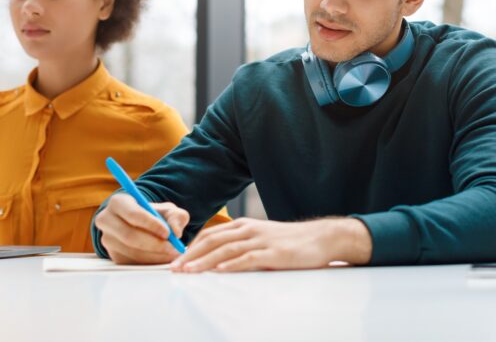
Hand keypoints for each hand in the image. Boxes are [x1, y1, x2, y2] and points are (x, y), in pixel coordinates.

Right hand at [94, 193, 189, 263]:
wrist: (142, 225)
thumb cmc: (154, 215)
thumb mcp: (168, 210)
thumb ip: (176, 217)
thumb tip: (176, 232)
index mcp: (118, 202)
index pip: (133, 214)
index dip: (151, 224)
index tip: (167, 233)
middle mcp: (107, 220)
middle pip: (129, 236)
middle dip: (154, 244)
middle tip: (173, 248)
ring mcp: (107, 240)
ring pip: (131, 251)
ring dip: (155, 255)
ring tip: (172, 252)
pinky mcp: (113, 255)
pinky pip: (132, 262)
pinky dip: (150, 262)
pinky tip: (162, 257)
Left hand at [171, 217, 371, 272]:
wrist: (321, 237)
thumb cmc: (290, 242)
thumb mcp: (261, 238)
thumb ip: (241, 245)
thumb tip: (216, 260)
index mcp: (244, 225)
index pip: (210, 235)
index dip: (191, 246)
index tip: (176, 260)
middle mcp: (249, 229)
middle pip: (213, 241)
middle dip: (191, 255)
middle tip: (174, 268)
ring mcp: (261, 240)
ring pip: (226, 249)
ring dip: (205, 261)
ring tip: (189, 271)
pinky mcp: (273, 253)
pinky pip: (249, 258)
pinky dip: (233, 264)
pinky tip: (221, 271)